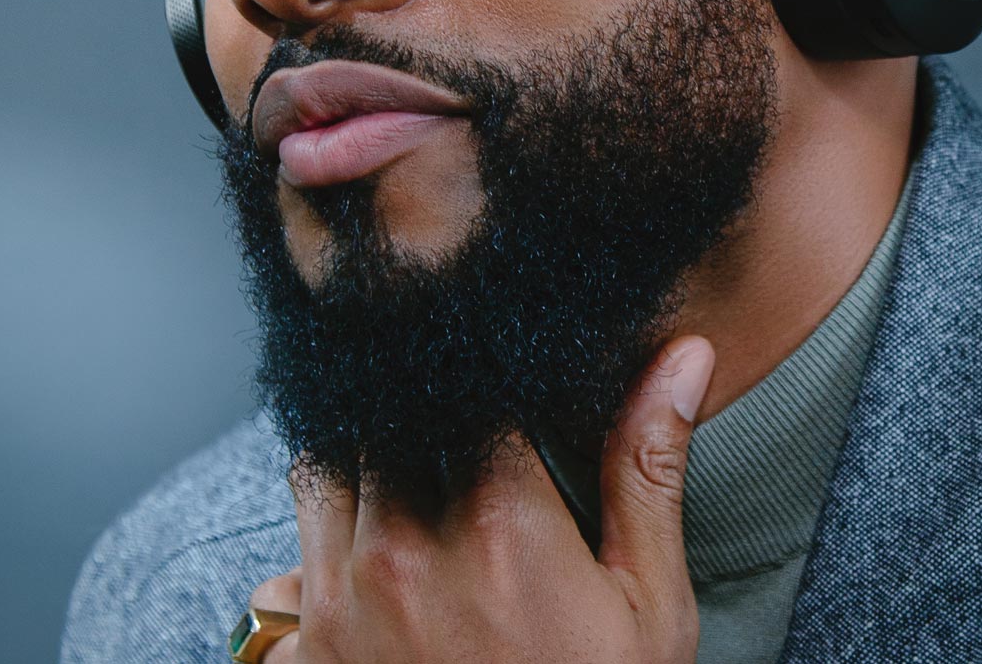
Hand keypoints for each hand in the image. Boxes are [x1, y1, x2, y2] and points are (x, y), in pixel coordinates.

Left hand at [246, 334, 715, 662]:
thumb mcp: (647, 603)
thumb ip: (647, 468)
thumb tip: (682, 356)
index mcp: (503, 525)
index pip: (468, 376)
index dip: (482, 351)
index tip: (496, 347)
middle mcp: (407, 548)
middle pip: (392, 403)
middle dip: (426, 391)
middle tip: (464, 404)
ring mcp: (344, 598)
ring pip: (332, 452)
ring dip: (372, 441)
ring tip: (425, 460)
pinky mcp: (308, 644)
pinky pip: (299, 527)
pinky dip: (333, 504)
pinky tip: (385, 522)